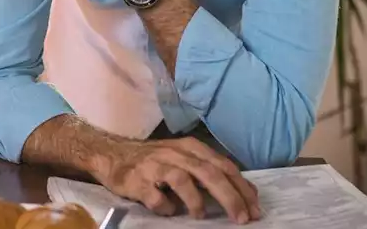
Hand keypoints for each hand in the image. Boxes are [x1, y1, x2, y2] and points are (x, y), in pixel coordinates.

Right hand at [92, 137, 261, 223]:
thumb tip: (243, 193)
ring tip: (200, 215)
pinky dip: (165, 208)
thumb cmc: (153, 160)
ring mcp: (156, 166)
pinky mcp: (138, 180)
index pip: (224, 166)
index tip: (255, 207)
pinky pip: (156, 197)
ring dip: (197, 201)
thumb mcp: (183, 158)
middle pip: (210, 173)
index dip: (242, 187)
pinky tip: (168, 211)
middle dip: (230, 197)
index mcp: (191, 148)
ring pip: (184, 180)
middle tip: (242, 218)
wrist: (111, 155)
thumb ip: (208, 171)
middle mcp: (176, 153)